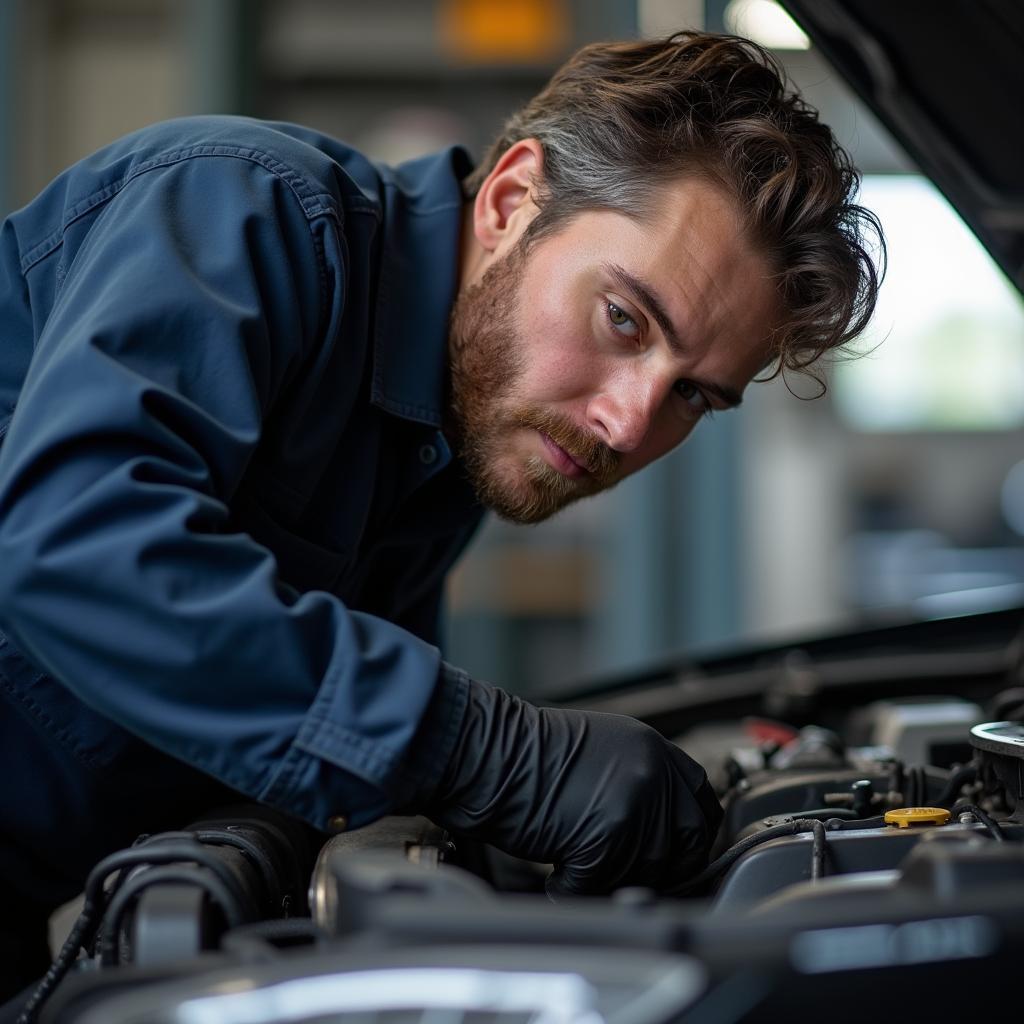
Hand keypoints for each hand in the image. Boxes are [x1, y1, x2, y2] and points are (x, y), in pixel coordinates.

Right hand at [426, 679, 722, 896]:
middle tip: (624, 870)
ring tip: (575, 866)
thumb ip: (639, 777)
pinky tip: (553, 876)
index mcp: (653, 749)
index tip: (675, 849)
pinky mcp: (603, 840)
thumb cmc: (525, 748)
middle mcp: (652, 776)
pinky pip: (600, 887)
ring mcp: (632, 808)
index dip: (689, 831)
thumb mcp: (601, 746)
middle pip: (686, 844)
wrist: (484, 748)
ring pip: (646, 872)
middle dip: (662, 865)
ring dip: (611, 879)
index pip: (701, 801)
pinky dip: (571, 890)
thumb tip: (659, 827)